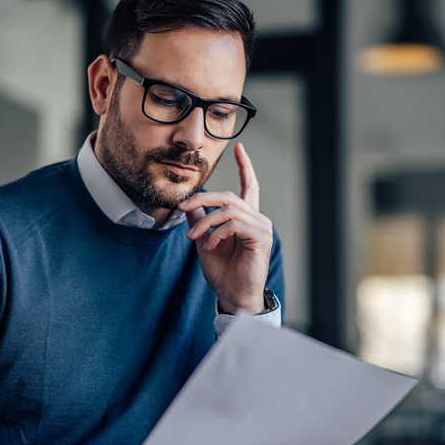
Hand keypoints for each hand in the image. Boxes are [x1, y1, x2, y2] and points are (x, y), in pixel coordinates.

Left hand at [177, 143, 272, 313]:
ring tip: (192, 237)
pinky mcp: (261, 238)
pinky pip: (235, 225)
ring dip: (205, 222)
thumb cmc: (223, 272)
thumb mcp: (205, 241)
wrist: (233, 295)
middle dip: (202, 199)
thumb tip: (187, 205)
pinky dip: (217, 233)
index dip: (245, 166)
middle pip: (229, 196)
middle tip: (182, 207)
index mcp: (247, 217)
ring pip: (229, 209)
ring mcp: (262, 228)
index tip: (240, 148)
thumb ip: (200, 221)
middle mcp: (257, 219)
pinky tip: (210, 245)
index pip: (249, 186)